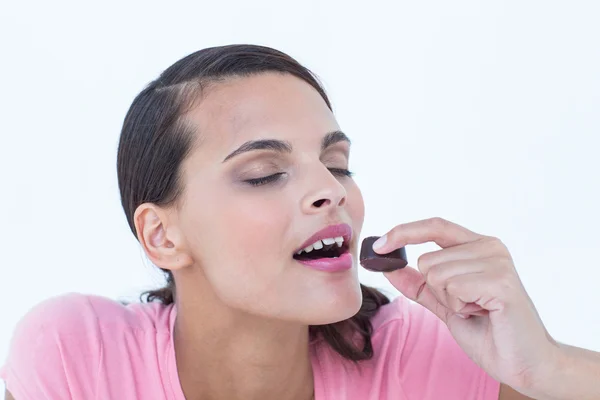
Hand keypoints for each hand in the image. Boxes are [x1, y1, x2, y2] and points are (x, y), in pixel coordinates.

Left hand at [375, 217, 560, 391]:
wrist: (523, 363)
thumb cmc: (489, 331)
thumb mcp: (444, 303)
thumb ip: (419, 284)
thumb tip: (388, 266)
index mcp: (478, 245)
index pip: (435, 226)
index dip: (403, 232)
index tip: (377, 247)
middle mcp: (490, 246)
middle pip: (427, 259)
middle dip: (437, 291)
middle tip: (468, 306)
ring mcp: (498, 261)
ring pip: (436, 274)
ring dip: (450, 301)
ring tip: (478, 310)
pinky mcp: (501, 281)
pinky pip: (452, 288)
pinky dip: (460, 308)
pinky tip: (484, 313)